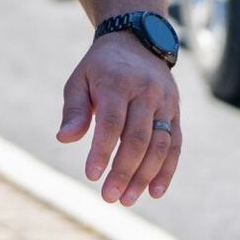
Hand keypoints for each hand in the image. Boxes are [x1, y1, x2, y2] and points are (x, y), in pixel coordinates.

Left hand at [56, 31, 182, 204]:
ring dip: (145, 176)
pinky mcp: (176, 111)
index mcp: (117, 83)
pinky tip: (155, 192)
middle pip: (137, 138)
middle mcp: (145, 92)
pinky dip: (167, 170)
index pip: (111, 122)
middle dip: (124, 171)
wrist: (137, 40)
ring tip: (127, 199)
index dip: (102, 151)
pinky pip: (176, 144)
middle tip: (109, 197)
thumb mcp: (79, 80)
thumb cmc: (100, 68)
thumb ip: (74, 110)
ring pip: (160, 145)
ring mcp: (165, 102)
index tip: (91, 175)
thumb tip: (64, 139)